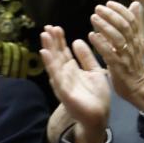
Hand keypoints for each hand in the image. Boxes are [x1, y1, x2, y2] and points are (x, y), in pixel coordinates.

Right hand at [39, 25, 110, 142]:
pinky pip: (56, 75)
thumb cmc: (97, 96)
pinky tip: (45, 53)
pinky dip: (50, 64)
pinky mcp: (63, 91)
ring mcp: (62, 83)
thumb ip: (86, 57)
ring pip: (54, 63)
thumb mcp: (94, 71)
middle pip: (57, 55)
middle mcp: (64, 75)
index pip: (63, 52)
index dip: (59, 40)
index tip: (55, 27)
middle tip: (47, 27)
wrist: (99, 116)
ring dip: (48, 49)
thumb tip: (76, 40)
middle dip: (52, 41)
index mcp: (72, 70)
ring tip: (44, 35)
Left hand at [88, 1, 143, 111]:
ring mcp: (126, 56)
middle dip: (111, 15)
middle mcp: (132, 45)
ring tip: (94, 18)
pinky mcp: (119, 67)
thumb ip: (134, 24)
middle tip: (98, 8)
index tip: (108, 2)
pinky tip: (92, 35)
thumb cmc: (133, 63)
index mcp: (136, 38)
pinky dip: (101, 43)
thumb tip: (135, 4)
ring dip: (105, 26)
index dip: (120, 10)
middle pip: (124, 26)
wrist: (139, 86)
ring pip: (117, 38)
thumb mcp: (135, 41)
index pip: (131, 20)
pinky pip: (110, 53)